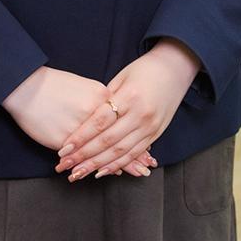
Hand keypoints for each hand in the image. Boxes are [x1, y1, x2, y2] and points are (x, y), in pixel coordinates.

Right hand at [2, 67, 154, 177]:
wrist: (27, 85)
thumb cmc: (56, 85)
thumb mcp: (86, 87)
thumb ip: (102, 101)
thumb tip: (116, 115)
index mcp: (103, 97)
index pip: (126, 122)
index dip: (138, 139)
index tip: (150, 153)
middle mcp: (96, 113)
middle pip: (119, 139)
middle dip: (133, 157)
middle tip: (144, 170)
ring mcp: (81, 127)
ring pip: (103, 150)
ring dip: (115, 164)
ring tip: (131, 174)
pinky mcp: (64, 139)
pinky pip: (83, 156)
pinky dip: (92, 164)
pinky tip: (100, 172)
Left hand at [56, 39, 201, 180]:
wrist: (176, 67)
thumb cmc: (145, 69)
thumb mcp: (122, 77)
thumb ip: (105, 99)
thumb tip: (85, 121)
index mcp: (130, 96)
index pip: (100, 122)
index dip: (80, 138)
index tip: (63, 149)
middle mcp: (141, 113)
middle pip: (108, 141)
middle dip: (84, 156)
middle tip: (65, 166)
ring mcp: (151, 125)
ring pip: (120, 151)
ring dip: (98, 165)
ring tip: (79, 173)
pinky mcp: (157, 133)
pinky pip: (135, 153)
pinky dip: (118, 164)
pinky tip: (102, 171)